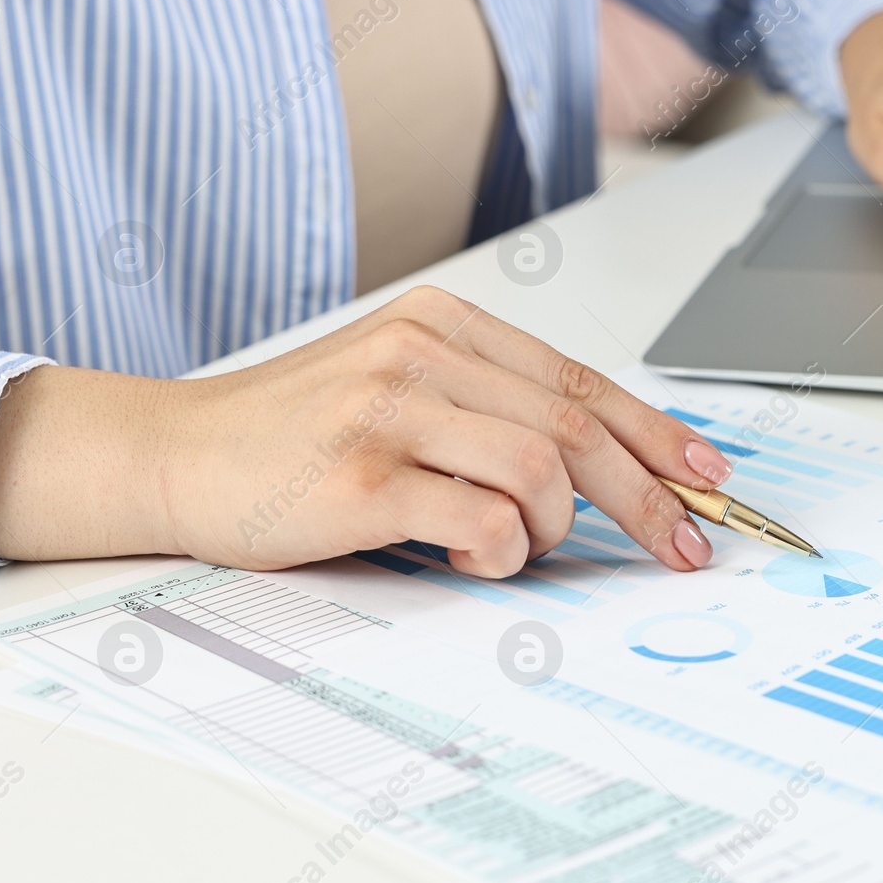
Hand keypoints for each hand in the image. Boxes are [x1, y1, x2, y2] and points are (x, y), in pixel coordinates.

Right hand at [0, 286, 732, 574]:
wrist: (176, 453)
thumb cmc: (297, 434)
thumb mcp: (400, 388)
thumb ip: (489, 409)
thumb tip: (605, 468)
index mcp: (443, 325)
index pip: (581, 381)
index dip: (657, 434)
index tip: (706, 476)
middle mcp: (422, 353)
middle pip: (578, 427)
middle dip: (650, 496)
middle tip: (685, 544)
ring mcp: (389, 411)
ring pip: (543, 471)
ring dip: (557, 530)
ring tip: (521, 548)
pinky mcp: (362, 478)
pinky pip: (482, 522)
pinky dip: (501, 554)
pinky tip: (475, 558)